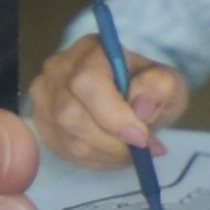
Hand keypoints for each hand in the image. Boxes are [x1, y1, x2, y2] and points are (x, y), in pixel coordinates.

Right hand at [25, 34, 186, 166]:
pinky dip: (95, 160)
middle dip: (111, 143)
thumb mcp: (168, 83)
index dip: (113, 116)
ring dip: (106, 155)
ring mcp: (45, 95)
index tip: (141, 138)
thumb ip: (159, 88)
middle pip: (71, 115)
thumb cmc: (147, 87)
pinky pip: (64, 151)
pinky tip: (113, 154)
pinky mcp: (42, 121)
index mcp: (91, 50)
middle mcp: (59, 68)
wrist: (131, 96)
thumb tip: (140, 106)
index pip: (87, 82)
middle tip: (140, 150)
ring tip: (131, 153)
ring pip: (68, 139)